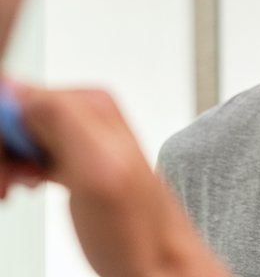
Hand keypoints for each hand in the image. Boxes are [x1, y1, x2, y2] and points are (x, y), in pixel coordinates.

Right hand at [0, 82, 229, 276]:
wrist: (158, 261)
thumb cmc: (136, 228)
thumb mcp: (95, 168)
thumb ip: (59, 120)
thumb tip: (13, 86)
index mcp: (89, 104)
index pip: (16, 95)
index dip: (2, 135)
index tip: (6, 169)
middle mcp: (85, 113)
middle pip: (15, 115)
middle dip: (4, 151)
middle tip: (8, 185)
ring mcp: (79, 136)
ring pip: (17, 134)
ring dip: (7, 163)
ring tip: (15, 188)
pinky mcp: (73, 158)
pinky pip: (29, 150)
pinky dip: (17, 170)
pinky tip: (27, 185)